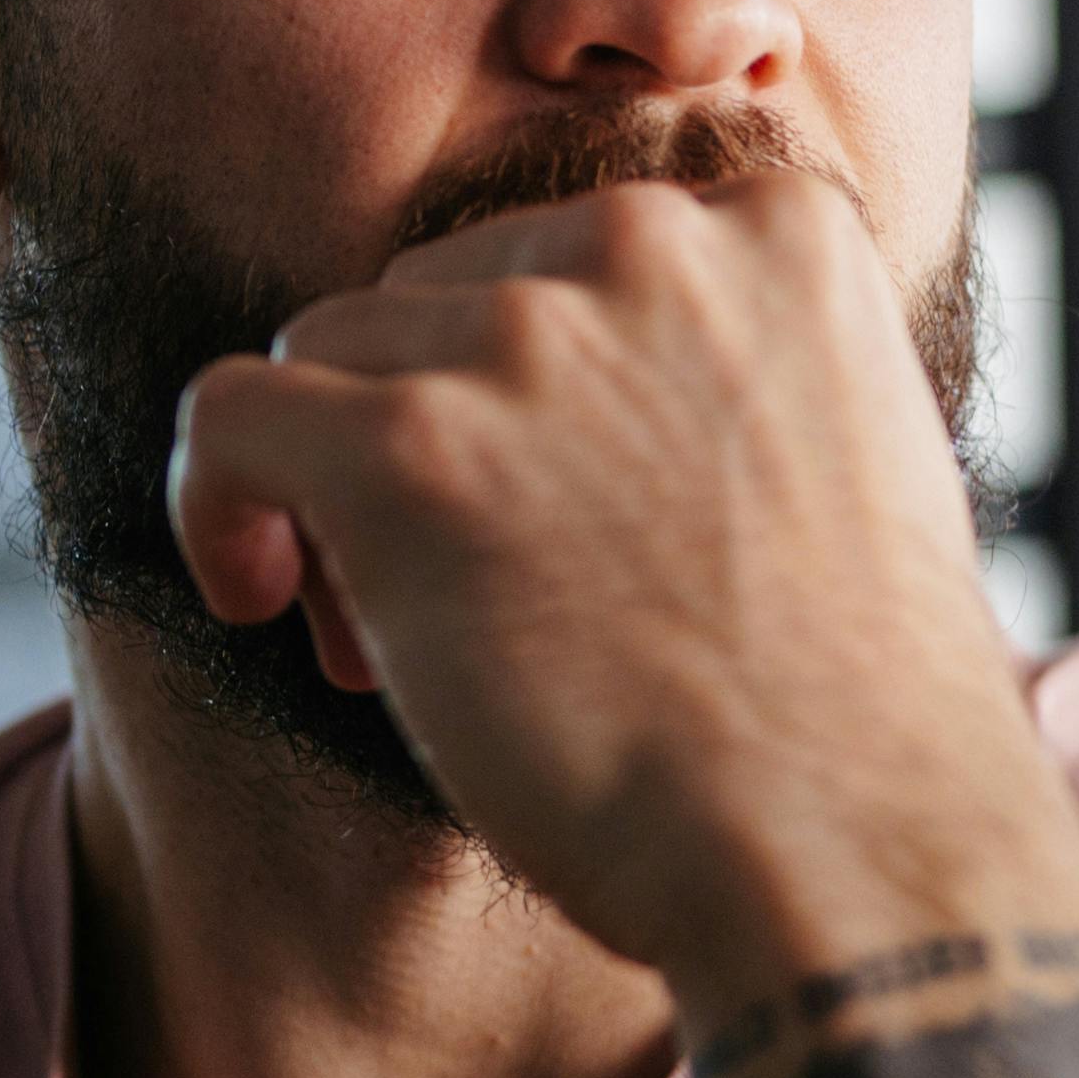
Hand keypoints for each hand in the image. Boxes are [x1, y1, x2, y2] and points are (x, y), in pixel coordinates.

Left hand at [164, 172, 1078, 1009]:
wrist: (858, 846)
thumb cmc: (860, 712)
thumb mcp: (853, 461)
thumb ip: (732, 375)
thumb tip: (573, 405)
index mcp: (782, 231)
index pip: (579, 249)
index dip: (537, 380)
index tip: (546, 502)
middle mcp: (652, 243)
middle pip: (446, 290)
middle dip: (437, 425)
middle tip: (475, 597)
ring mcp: (527, 336)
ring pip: (333, 349)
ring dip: (343, 483)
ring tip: (392, 640)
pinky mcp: (407, 446)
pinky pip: (229, 414)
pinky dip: (218, 502)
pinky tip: (257, 592)